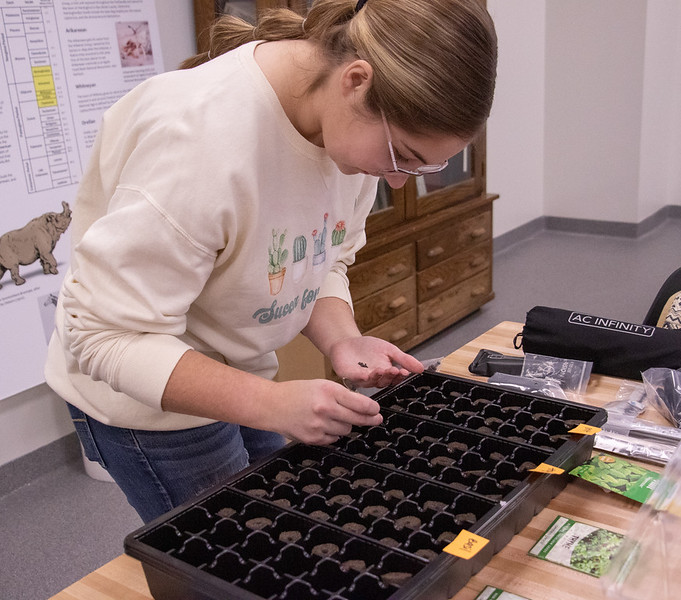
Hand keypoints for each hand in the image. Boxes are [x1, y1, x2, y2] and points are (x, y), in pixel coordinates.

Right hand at [268, 379, 382, 445]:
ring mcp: (318, 425)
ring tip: (333, 417)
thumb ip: (342, 395)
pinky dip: (332, 434)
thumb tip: (365, 407)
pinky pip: (333, 439)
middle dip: (368, 420)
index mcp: (328, 391)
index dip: (372, 409)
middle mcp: (325, 408)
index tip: (377, 410)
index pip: (359, 403)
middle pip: (356, 419)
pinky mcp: (313, 439)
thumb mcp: (321, 385)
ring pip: (346, 430)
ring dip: (345, 425)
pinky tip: (322, 425)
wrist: (272, 405)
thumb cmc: (297, 392)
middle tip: (376, 419)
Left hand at [328, 335, 423, 389]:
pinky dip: (360, 377)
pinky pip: (355, 379)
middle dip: (389, 376)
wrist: (347, 342)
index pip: (395, 379)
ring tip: (382, 369)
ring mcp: (361, 379)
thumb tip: (421, 368)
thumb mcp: (390, 350)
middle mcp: (374, 379)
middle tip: (394, 370)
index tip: (405, 372)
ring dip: (377, 377)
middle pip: (384, 382)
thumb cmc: (368, 347)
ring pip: (371, 382)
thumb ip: (404, 359)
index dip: (399, 377)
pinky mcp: (349, 376)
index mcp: (385, 374)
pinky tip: (365, 373)